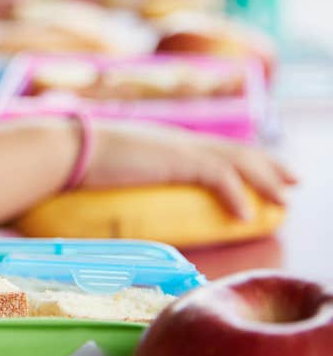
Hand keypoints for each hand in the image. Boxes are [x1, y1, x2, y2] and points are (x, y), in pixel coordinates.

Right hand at [82, 121, 297, 219]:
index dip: (241, 157)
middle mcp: (174, 139)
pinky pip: (219, 177)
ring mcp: (176, 147)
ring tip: (285, 198)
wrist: (63, 149)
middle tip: (292, 180)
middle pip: (234, 149)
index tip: (261, 169)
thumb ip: (118, 178)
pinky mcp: (176, 159)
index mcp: (161, 141)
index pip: (212, 147)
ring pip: (237, 160)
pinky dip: (237, 195)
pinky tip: (246, 216)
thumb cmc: (72, 161)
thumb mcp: (104, 170)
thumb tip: (108, 199)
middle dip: (267, 164)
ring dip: (265, 179)